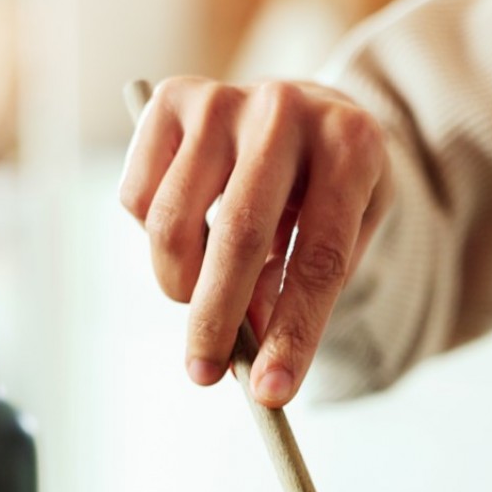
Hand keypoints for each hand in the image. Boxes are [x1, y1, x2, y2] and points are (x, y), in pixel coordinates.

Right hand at [119, 77, 391, 406]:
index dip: (294, 333)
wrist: (312, 109)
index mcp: (352, 146)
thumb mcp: (344, 237)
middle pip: (240, 235)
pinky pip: (139, 197)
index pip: (319, 258)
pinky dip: (153, 238)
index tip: (270, 394)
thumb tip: (245, 351)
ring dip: (178, 283)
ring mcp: (224, 98)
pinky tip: (188, 234)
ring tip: (199, 297)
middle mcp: (286, 110)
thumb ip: (301, 291)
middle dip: (216, 320)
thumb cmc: (331, 191)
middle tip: (204, 376)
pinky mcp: (172, 97)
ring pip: (173, 220)